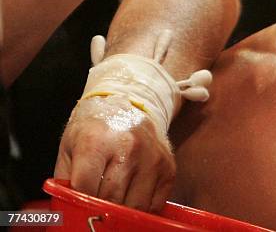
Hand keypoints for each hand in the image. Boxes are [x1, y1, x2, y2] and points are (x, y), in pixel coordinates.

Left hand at [55, 95, 174, 211]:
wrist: (129, 102)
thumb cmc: (94, 129)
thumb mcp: (69, 147)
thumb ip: (64, 182)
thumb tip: (66, 216)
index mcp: (96, 141)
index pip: (85, 190)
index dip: (79, 204)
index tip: (79, 206)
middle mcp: (128, 147)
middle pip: (111, 201)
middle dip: (100, 209)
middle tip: (96, 205)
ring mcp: (151, 157)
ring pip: (135, 208)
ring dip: (123, 211)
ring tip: (114, 198)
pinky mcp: (168, 166)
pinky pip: (154, 205)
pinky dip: (142, 208)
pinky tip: (133, 192)